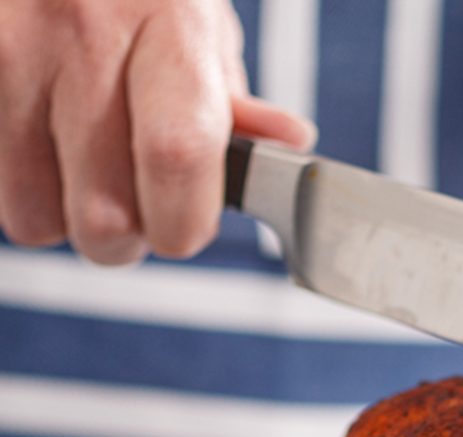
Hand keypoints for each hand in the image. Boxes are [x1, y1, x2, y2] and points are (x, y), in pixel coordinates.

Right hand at [0, 0, 315, 264]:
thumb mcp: (199, 26)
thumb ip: (233, 104)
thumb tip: (289, 146)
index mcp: (171, 24)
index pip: (176, 158)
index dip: (182, 223)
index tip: (183, 228)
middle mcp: (85, 29)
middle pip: (103, 215)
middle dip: (124, 240)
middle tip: (130, 209)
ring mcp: (13, 44)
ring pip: (34, 213)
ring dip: (61, 217)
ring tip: (78, 172)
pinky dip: (17, 185)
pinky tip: (39, 147)